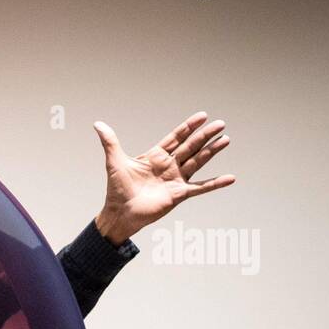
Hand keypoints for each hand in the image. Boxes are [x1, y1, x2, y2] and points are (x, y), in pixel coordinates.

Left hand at [91, 111, 235, 244]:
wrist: (120, 213)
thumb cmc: (117, 189)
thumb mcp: (115, 162)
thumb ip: (110, 142)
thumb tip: (98, 124)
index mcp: (155, 156)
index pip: (176, 138)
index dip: (188, 127)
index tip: (203, 116)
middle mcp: (168, 166)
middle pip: (190, 147)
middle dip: (205, 135)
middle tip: (221, 124)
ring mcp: (175, 180)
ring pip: (198, 162)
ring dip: (212, 151)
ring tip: (226, 139)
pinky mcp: (178, 195)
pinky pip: (200, 188)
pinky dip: (215, 184)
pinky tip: (230, 178)